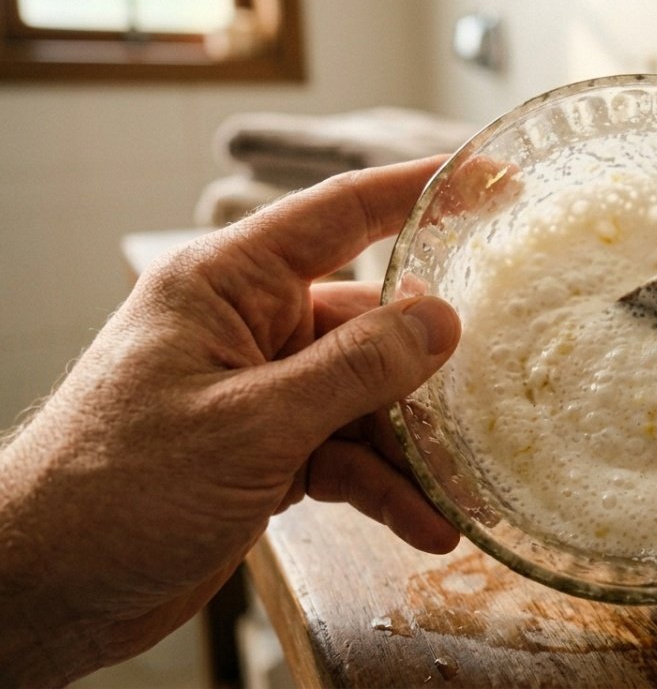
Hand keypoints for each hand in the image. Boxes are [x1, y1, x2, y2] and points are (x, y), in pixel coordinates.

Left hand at [0, 158, 461, 683]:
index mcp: (227, 285)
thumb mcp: (250, 425)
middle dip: (427, 366)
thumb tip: (442, 321)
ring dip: (410, 449)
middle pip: (366, 323)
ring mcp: (259, 391)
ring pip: (363, 399)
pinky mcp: (265, 450)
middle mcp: (248, 327)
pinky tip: (425, 525)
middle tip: (499, 383)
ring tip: (463, 491)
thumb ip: (353, 371)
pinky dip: (382, 487)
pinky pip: (343, 452)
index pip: (338, 215)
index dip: (418, 192)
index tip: (492, 180)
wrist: (46, 589)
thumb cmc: (116, 489)